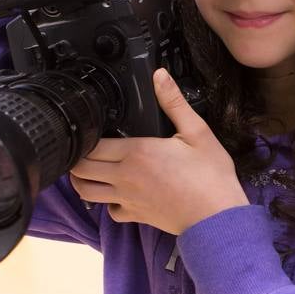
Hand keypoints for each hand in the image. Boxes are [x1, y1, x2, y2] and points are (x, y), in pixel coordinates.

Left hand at [69, 69, 249, 235]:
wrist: (217, 217)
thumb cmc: (210, 177)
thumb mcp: (197, 132)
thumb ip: (174, 103)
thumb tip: (159, 75)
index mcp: (137, 152)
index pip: (93, 145)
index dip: (86, 136)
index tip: (91, 129)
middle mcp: (125, 177)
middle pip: (81, 169)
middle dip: (77, 157)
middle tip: (85, 147)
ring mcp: (127, 199)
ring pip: (86, 192)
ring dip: (82, 180)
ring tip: (89, 169)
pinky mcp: (135, 216)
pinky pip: (110, 211)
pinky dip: (107, 203)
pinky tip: (117, 194)